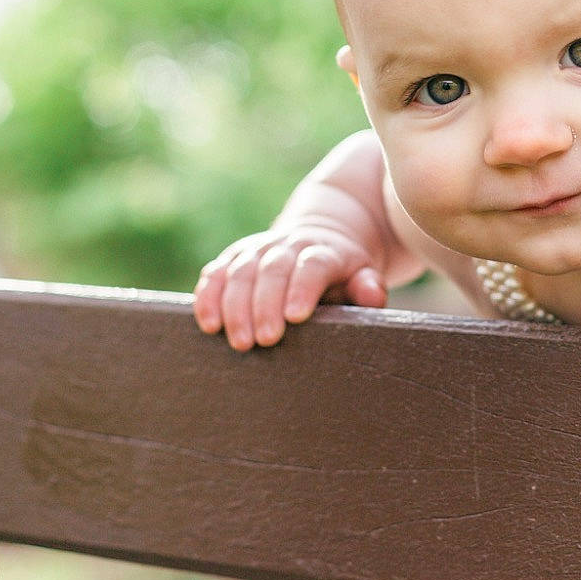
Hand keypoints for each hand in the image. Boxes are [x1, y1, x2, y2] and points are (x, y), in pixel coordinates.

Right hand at [193, 226, 388, 350]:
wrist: (317, 237)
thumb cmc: (341, 273)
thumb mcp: (363, 276)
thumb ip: (368, 287)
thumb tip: (372, 295)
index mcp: (322, 252)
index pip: (312, 265)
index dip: (302, 288)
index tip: (295, 317)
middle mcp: (287, 246)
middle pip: (273, 269)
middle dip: (265, 305)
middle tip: (264, 342)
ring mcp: (257, 250)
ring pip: (241, 271)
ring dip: (235, 307)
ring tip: (238, 342)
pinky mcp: (233, 258)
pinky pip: (216, 273)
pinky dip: (208, 297)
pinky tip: (209, 324)